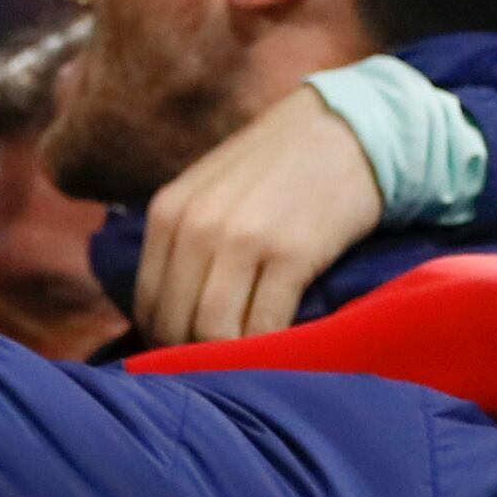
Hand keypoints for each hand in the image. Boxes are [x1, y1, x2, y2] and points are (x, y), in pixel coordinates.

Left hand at [135, 85, 382, 345]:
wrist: (349, 130)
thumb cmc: (280, 167)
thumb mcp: (211, 191)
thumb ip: (185, 241)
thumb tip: (168, 316)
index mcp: (167, 212)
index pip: (147, 304)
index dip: (167, 339)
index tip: (194, 353)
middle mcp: (194, 226)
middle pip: (174, 324)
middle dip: (195, 355)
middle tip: (226, 366)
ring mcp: (241, 240)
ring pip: (212, 333)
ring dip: (230, 359)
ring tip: (253, 361)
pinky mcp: (290, 254)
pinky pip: (263, 327)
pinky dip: (269, 349)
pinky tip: (282, 348)